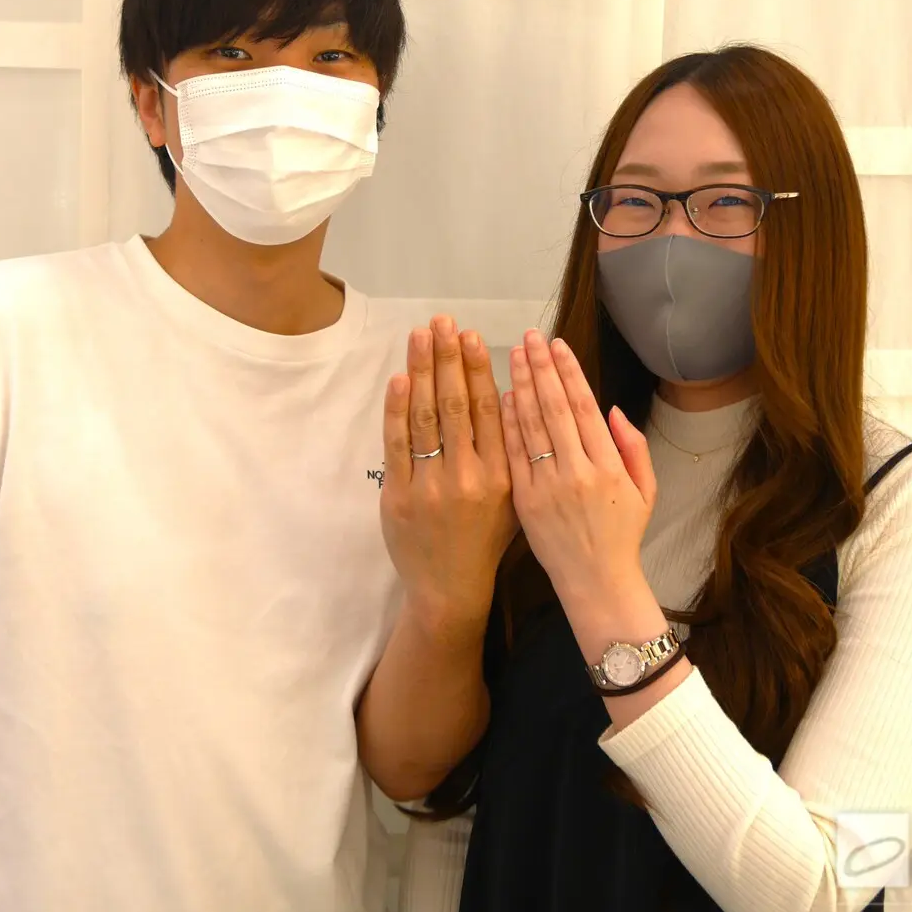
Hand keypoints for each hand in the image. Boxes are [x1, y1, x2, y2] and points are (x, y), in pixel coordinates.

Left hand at [380, 317, 516, 634]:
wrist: (451, 590)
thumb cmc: (487, 542)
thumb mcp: (515, 499)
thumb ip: (514, 453)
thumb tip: (510, 398)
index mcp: (500, 476)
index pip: (490, 411)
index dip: (479, 370)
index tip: (473, 337)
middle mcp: (468, 477)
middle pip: (455, 405)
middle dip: (448, 358)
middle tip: (443, 322)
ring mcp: (430, 487)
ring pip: (425, 418)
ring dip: (421, 371)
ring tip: (421, 335)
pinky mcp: (398, 496)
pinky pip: (396, 445)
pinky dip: (396, 410)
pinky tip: (399, 379)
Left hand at [501, 330, 657, 607]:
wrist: (596, 584)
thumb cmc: (622, 536)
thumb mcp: (646, 491)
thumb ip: (634, 448)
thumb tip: (612, 410)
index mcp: (608, 465)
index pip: (584, 406)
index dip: (568, 371)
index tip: (556, 343)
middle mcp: (577, 471)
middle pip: (554, 408)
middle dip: (540, 368)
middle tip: (528, 337)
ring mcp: (547, 486)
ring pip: (530, 426)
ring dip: (520, 386)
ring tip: (512, 355)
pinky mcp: (524, 502)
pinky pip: (513, 455)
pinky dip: (507, 423)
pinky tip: (503, 396)